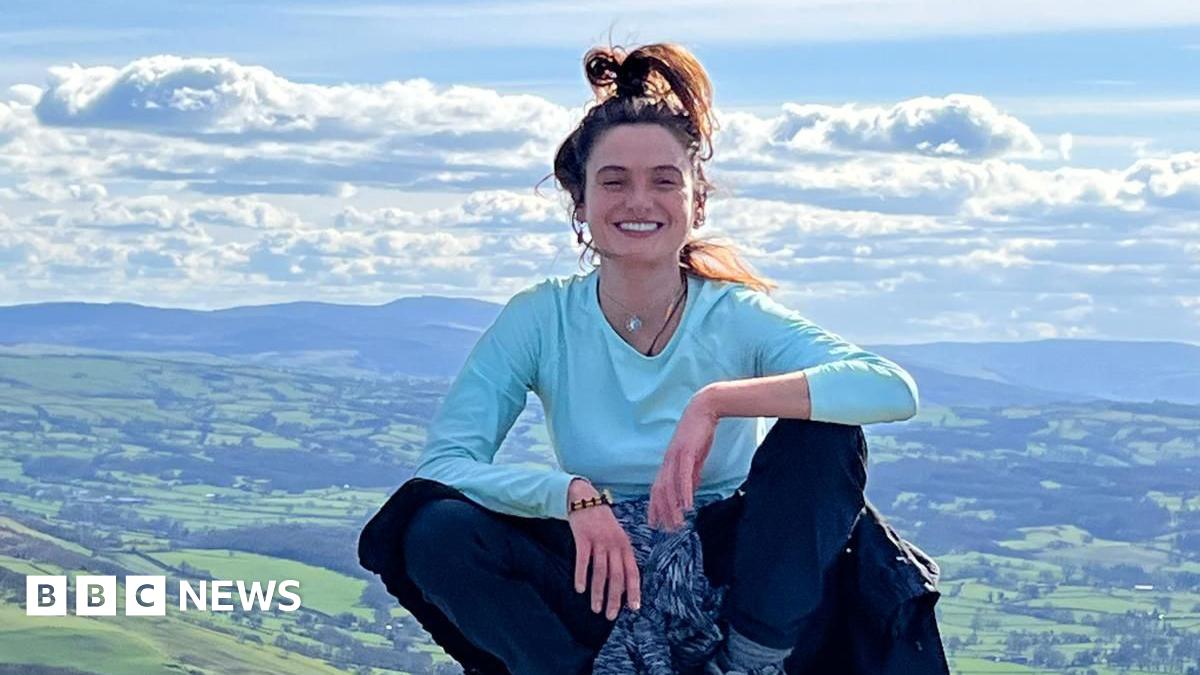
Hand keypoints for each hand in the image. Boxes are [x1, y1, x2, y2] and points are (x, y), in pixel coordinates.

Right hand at [567, 479, 640, 619]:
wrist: (585, 498)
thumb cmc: (601, 522)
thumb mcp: (616, 537)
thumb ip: (620, 556)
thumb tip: (623, 582)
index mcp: (625, 545)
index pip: (633, 572)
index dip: (634, 591)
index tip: (633, 608)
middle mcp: (615, 544)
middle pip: (617, 575)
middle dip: (615, 598)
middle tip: (610, 616)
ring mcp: (599, 540)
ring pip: (600, 571)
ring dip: (598, 592)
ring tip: (595, 608)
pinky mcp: (583, 537)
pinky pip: (583, 560)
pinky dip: (581, 576)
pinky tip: (579, 589)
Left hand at [648, 393, 719, 530]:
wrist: (704, 410)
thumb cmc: (699, 433)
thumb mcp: (694, 459)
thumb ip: (691, 475)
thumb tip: (689, 492)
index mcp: (668, 464)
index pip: (657, 489)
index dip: (655, 507)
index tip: (655, 524)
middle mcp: (667, 462)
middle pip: (660, 492)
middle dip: (662, 513)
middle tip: (667, 530)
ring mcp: (674, 457)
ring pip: (670, 487)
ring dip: (672, 507)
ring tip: (677, 523)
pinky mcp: (685, 452)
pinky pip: (683, 476)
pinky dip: (683, 492)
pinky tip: (686, 505)